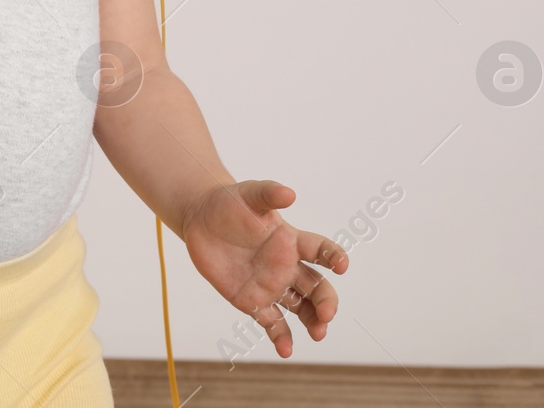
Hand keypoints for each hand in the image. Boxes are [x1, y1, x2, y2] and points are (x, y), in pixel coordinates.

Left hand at [178, 180, 348, 358]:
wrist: (201, 219)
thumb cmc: (230, 203)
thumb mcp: (249, 194)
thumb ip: (268, 194)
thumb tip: (290, 193)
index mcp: (292, 240)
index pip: (321, 250)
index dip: (334, 256)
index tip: (342, 265)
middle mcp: (288, 266)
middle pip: (318, 287)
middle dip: (327, 301)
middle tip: (326, 313)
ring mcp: (272, 285)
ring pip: (302, 308)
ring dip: (313, 321)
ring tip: (318, 333)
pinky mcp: (253, 301)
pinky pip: (272, 322)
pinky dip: (281, 337)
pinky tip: (286, 350)